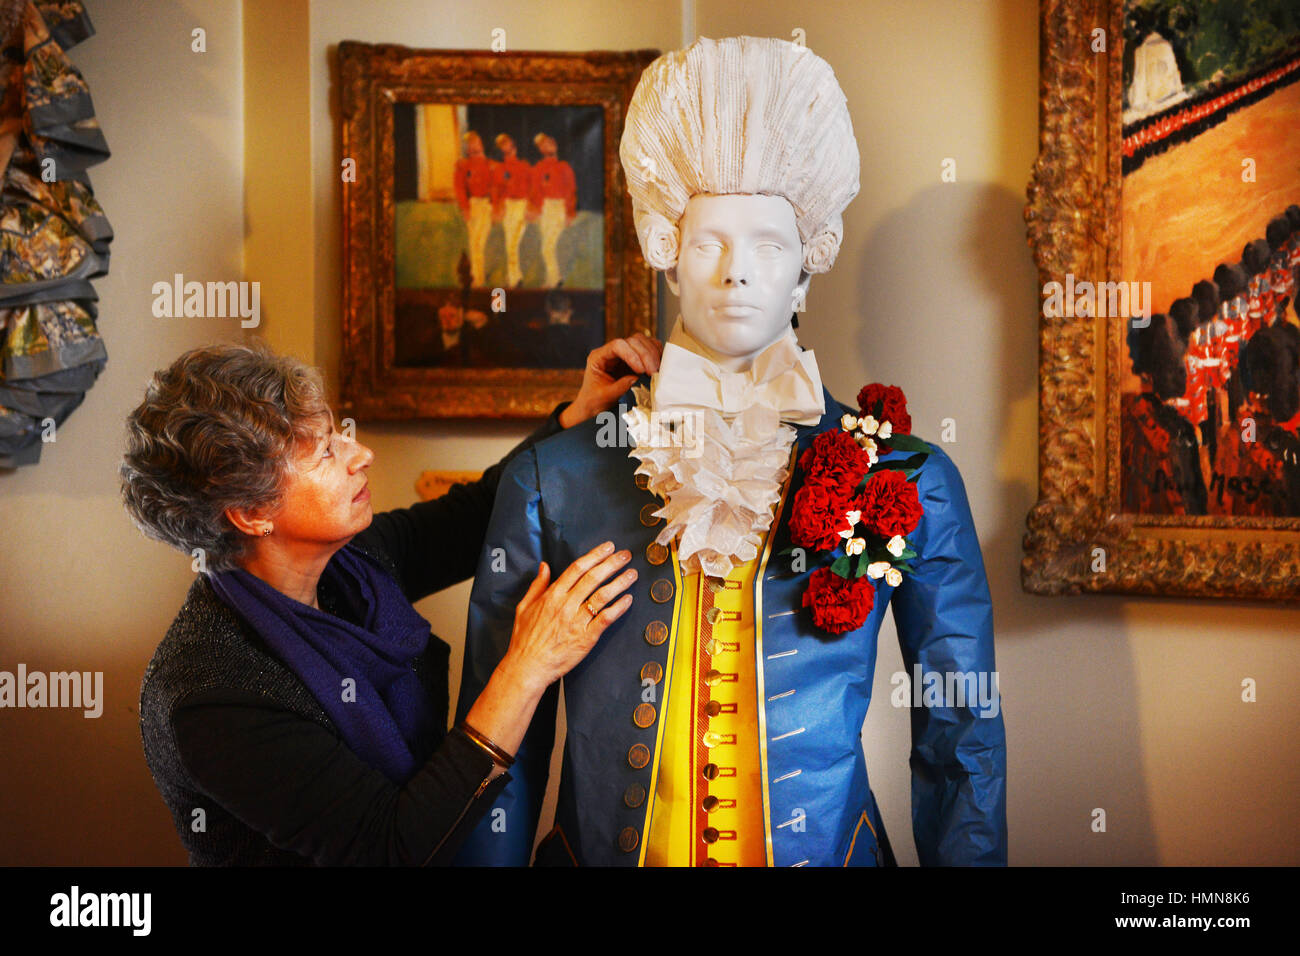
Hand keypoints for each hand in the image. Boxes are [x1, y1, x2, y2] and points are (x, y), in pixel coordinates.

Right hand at [499, 541, 635, 693]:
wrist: (527, 667)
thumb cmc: (524, 640)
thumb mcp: (524, 607)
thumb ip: (537, 585)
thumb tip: (544, 566)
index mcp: (552, 595)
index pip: (577, 568)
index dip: (595, 555)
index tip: (608, 547)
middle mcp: (566, 605)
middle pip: (593, 578)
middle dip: (612, 563)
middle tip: (626, 555)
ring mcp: (577, 621)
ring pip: (603, 596)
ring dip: (620, 583)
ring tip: (632, 574)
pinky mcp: (586, 638)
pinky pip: (606, 619)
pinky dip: (618, 608)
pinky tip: (628, 599)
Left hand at [559, 333, 663, 426]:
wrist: (595, 407)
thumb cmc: (595, 401)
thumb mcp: (605, 396)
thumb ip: (620, 387)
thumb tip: (637, 378)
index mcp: (598, 357)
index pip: (617, 345)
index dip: (632, 355)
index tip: (641, 370)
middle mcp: (611, 351)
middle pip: (633, 341)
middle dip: (646, 355)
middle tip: (653, 372)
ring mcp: (624, 353)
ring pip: (642, 342)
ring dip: (652, 354)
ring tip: (656, 371)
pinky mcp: (634, 359)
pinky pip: (648, 348)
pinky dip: (656, 354)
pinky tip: (658, 366)